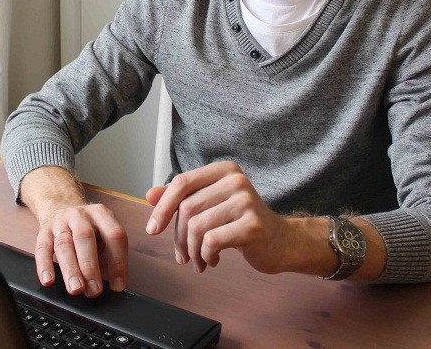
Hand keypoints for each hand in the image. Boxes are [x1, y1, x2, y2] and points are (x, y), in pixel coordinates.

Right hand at [20, 166, 128, 296]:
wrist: (60, 205)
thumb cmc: (87, 228)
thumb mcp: (103, 232)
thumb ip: (109, 254)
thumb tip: (115, 284)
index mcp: (101, 214)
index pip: (114, 235)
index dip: (118, 261)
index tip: (118, 285)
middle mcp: (80, 215)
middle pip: (85, 238)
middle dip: (90, 267)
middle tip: (94, 290)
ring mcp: (60, 222)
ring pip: (64, 245)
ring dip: (70, 270)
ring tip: (76, 289)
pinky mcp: (43, 231)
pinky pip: (42, 249)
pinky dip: (45, 266)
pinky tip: (48, 281)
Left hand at [145, 161, 291, 273]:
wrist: (281, 242)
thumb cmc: (241, 222)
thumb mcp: (211, 205)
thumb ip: (182, 198)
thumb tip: (149, 194)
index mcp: (224, 170)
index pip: (181, 183)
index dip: (162, 207)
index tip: (152, 229)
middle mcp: (236, 180)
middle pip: (187, 208)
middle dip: (179, 238)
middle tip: (182, 256)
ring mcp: (246, 201)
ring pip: (197, 227)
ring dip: (192, 251)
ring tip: (198, 260)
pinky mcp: (252, 225)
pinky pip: (212, 242)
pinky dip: (206, 256)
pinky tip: (214, 260)